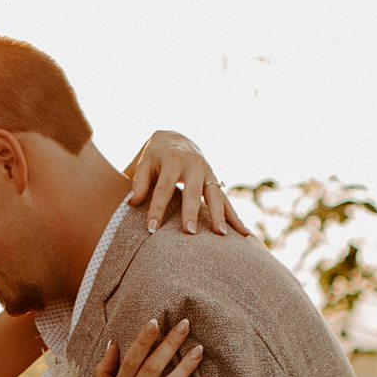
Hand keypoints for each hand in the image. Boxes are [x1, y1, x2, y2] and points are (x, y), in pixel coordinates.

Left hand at [126, 131, 249, 236]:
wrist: (175, 140)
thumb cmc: (156, 158)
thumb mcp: (144, 164)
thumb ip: (139, 183)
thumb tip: (133, 203)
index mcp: (174, 160)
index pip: (164, 188)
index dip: (157, 209)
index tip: (151, 229)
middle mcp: (194, 165)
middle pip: (193, 191)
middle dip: (192, 212)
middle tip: (189, 232)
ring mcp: (209, 173)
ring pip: (215, 195)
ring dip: (219, 215)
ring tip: (222, 235)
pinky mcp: (216, 182)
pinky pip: (226, 201)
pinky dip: (235, 217)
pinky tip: (243, 234)